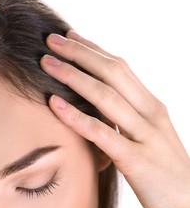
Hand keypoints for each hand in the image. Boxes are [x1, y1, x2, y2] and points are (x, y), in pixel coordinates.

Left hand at [40, 31, 189, 207]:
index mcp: (151, 106)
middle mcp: (151, 114)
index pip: (120, 68)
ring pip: (105, 97)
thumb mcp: (146, 135)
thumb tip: (95, 100)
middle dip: (80, 53)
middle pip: (112, 73)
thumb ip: (125, 116)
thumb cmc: (163, 171)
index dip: (93, 49)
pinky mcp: (137, 161)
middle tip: (52, 39)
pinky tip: (54, 104)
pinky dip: (76, 116)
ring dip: (72, 76)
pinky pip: (102, 133)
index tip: (70, 36)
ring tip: (46, 63)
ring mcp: (146, 136)